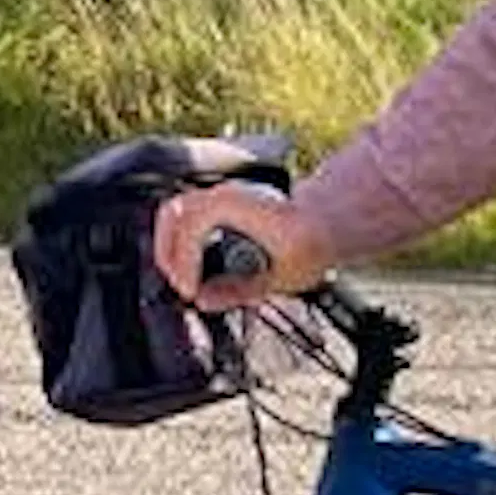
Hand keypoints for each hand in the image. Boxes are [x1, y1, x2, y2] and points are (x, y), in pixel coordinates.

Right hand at [152, 181, 331, 306]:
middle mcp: (226, 194)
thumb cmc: (310, 243)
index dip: (185, 261)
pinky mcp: (222, 204)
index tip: (191, 289)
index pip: (193, 226)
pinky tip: (188, 265)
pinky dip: (179, 237)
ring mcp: (222, 196)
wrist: (327, 223)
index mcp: (239, 206)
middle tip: (179, 285)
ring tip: (179, 277)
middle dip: (168, 252)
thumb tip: (203, 300)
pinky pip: (186, 213)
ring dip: (169, 244)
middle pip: (174, 213)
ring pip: (176, 210)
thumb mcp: (279, 278)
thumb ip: (237, 291)